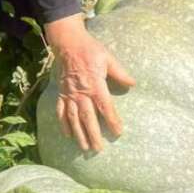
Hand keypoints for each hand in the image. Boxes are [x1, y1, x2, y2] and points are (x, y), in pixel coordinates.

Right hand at [45, 15, 136, 151]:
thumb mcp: (108, 58)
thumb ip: (120, 73)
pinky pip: (61, 111)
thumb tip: (133, 84)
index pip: (105, 106)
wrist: (68, 43)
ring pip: (74, 118)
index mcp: (95, 84)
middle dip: (93, 134)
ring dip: (79, 133)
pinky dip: (63, 124)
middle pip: (88, 117)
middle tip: (98, 149)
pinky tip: (68, 135)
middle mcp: (81, 92)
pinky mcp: (61, 93)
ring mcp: (69, 94)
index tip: (118, 132)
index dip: (112, 120)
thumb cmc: (90, 50)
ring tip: (84, 147)